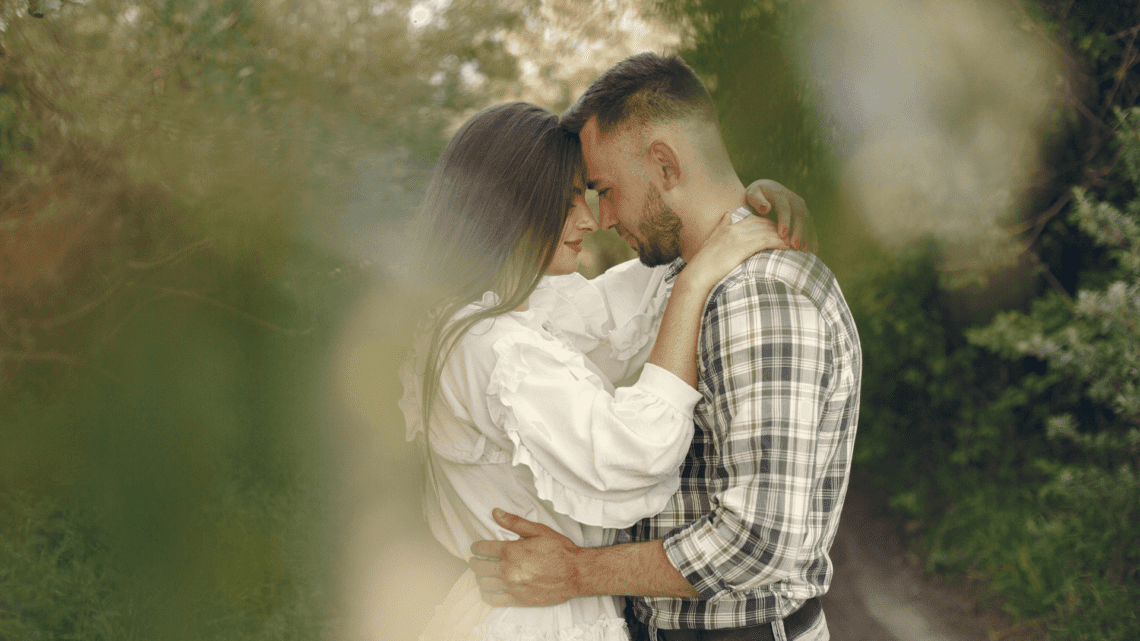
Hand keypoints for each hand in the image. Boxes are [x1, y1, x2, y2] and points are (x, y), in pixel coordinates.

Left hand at [468, 508, 584, 606]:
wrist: (576, 573)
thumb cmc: (559, 550)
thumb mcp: (539, 530)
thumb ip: (514, 522)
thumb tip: (495, 513)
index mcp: (511, 551)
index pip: (483, 549)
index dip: (476, 547)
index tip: (476, 548)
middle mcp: (508, 570)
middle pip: (479, 568)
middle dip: (475, 562)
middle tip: (476, 561)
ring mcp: (512, 587)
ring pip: (484, 584)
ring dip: (481, 578)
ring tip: (484, 575)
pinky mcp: (518, 600)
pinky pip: (493, 600)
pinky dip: (487, 595)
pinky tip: (490, 590)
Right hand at [685, 212, 788, 289]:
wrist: (697, 276)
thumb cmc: (703, 266)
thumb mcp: (711, 243)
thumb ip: (720, 228)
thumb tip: (727, 214)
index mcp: (728, 229)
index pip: (754, 220)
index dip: (769, 224)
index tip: (780, 231)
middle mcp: (735, 229)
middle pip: (764, 223)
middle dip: (780, 228)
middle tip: (793, 235)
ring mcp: (739, 237)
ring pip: (767, 230)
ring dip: (783, 235)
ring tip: (795, 241)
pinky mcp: (743, 247)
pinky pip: (766, 240)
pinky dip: (779, 241)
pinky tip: (788, 246)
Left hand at [745, 179, 817, 253]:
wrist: (768, 189)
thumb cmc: (756, 196)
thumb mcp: (752, 195)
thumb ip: (757, 201)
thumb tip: (766, 208)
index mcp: (780, 195)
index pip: (784, 208)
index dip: (785, 221)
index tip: (783, 235)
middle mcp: (794, 200)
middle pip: (799, 216)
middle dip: (798, 232)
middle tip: (795, 247)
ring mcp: (802, 207)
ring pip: (807, 222)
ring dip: (807, 237)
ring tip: (805, 252)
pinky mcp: (805, 214)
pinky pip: (811, 226)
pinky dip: (813, 238)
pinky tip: (813, 252)